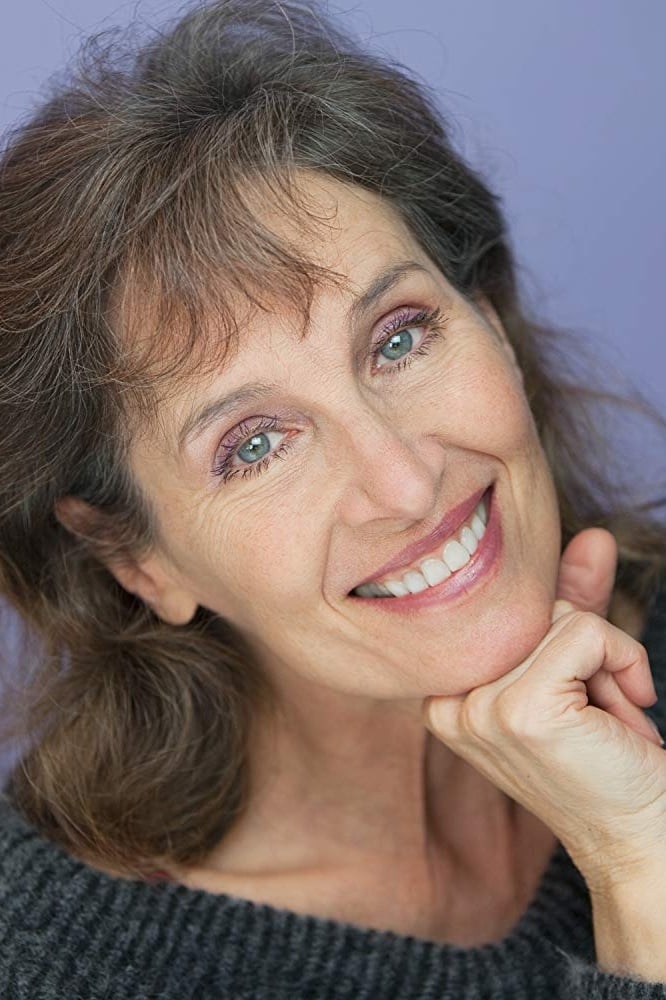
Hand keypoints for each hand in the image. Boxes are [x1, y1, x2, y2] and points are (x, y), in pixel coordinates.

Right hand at [422, 527, 665, 891]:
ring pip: (561, 617)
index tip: (581, 698)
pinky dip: (624, 663)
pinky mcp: (521, 708)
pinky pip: (587, 632)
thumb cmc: (609, 761)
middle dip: (586, 654)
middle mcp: (448, 701)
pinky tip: (623, 719)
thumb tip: (594, 535)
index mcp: (444, 694)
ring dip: (608, 664)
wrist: (640, 838)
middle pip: (530, 610)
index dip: (561, 637)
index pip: (504, 611)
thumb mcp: (580, 672)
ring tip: (606, 724)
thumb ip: (575, 604)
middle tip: (599, 718)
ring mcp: (478, 707)